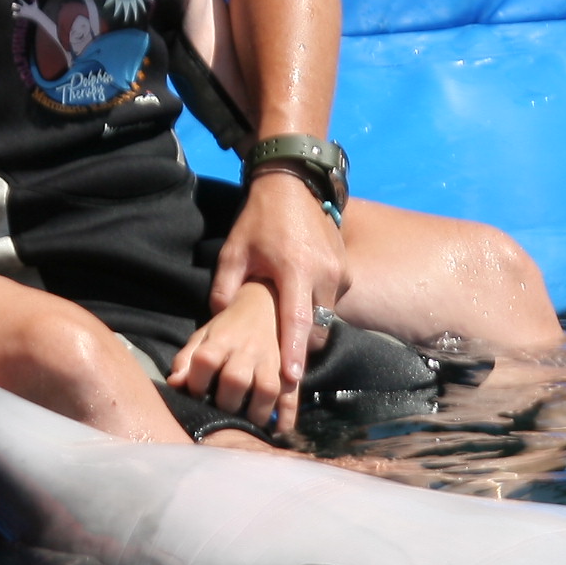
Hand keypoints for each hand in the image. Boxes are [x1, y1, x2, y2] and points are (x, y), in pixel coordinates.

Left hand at [170, 285, 295, 429]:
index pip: (205, 361)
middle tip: (221, 415)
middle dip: (225, 404)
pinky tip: (277, 431)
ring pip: (267, 390)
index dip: (196, 383)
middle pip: (235, 379)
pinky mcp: (290, 371)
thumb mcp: (203, 336)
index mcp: (221, 339)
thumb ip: (186, 359)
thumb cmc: (228, 328)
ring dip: (255, 413)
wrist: (265, 305)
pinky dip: (287, 417)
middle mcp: (248, 350)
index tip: (196, 395)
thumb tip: (174, 384)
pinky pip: (292, 396)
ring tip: (246, 425)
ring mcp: (272, 361)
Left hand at [208, 167, 349, 426]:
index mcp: (295, 269)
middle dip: (299, 347)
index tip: (290, 380)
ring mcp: (340, 271)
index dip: (292, 353)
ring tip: (287, 333)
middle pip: (315, 327)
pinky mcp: (346, 269)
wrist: (294, 184)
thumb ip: (225, 288)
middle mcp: (324, 273)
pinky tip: (299, 303)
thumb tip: (219, 321)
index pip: (296, 321)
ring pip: (326, 316)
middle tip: (278, 363)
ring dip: (308, 326)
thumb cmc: (259, 219)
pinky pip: (333, 301)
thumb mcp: (234, 251)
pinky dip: (317, 308)